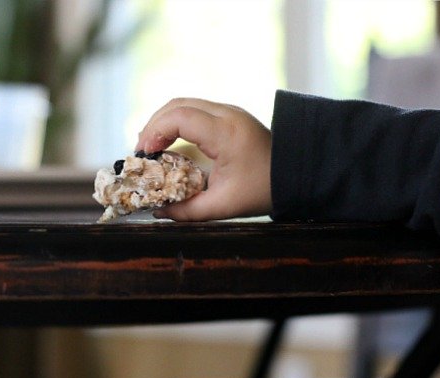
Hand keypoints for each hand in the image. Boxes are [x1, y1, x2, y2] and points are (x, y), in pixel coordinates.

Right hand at [135, 98, 271, 220]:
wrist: (297, 176)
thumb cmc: (264, 190)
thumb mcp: (223, 206)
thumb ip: (187, 211)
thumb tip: (158, 210)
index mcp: (226, 132)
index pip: (179, 117)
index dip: (154, 132)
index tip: (143, 154)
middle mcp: (227, 114)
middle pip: (176, 105)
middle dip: (153, 126)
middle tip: (142, 152)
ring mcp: (229, 112)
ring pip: (184, 104)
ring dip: (163, 123)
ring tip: (151, 147)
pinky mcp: (229, 117)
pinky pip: (194, 111)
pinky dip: (176, 124)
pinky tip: (168, 143)